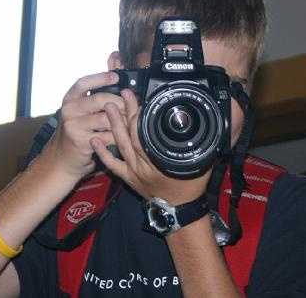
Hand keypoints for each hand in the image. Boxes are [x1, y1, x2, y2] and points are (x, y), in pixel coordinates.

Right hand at [40, 72, 125, 180]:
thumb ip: (91, 101)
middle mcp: (69, 111)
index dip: (100, 78)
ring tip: (130, 120)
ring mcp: (74, 126)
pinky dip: (118, 136)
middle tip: (131, 104)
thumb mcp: (78, 113)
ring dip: (122, 120)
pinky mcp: (82, 142)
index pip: (83, 83)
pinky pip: (107, 136)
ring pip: (106, 119)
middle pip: (100, 99)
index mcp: (69, 99)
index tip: (116, 76)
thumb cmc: (75, 133)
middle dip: (120, 101)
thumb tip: (118, 90)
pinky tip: (124, 136)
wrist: (62, 159)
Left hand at [91, 89, 210, 204]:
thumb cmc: (191, 186)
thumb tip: (211, 127)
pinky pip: (112, 165)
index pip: (146, 134)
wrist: (181, 211)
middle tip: (124, 95)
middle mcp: (145, 166)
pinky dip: (102, 153)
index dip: (141, 116)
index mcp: (161, 160)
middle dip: (128, 113)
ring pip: (121, 146)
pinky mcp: (128, 178)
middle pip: (133, 135)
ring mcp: (134, 172)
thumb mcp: (201, 163)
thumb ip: (203, 145)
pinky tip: (94, 140)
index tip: (140, 100)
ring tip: (109, 107)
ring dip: (114, 125)